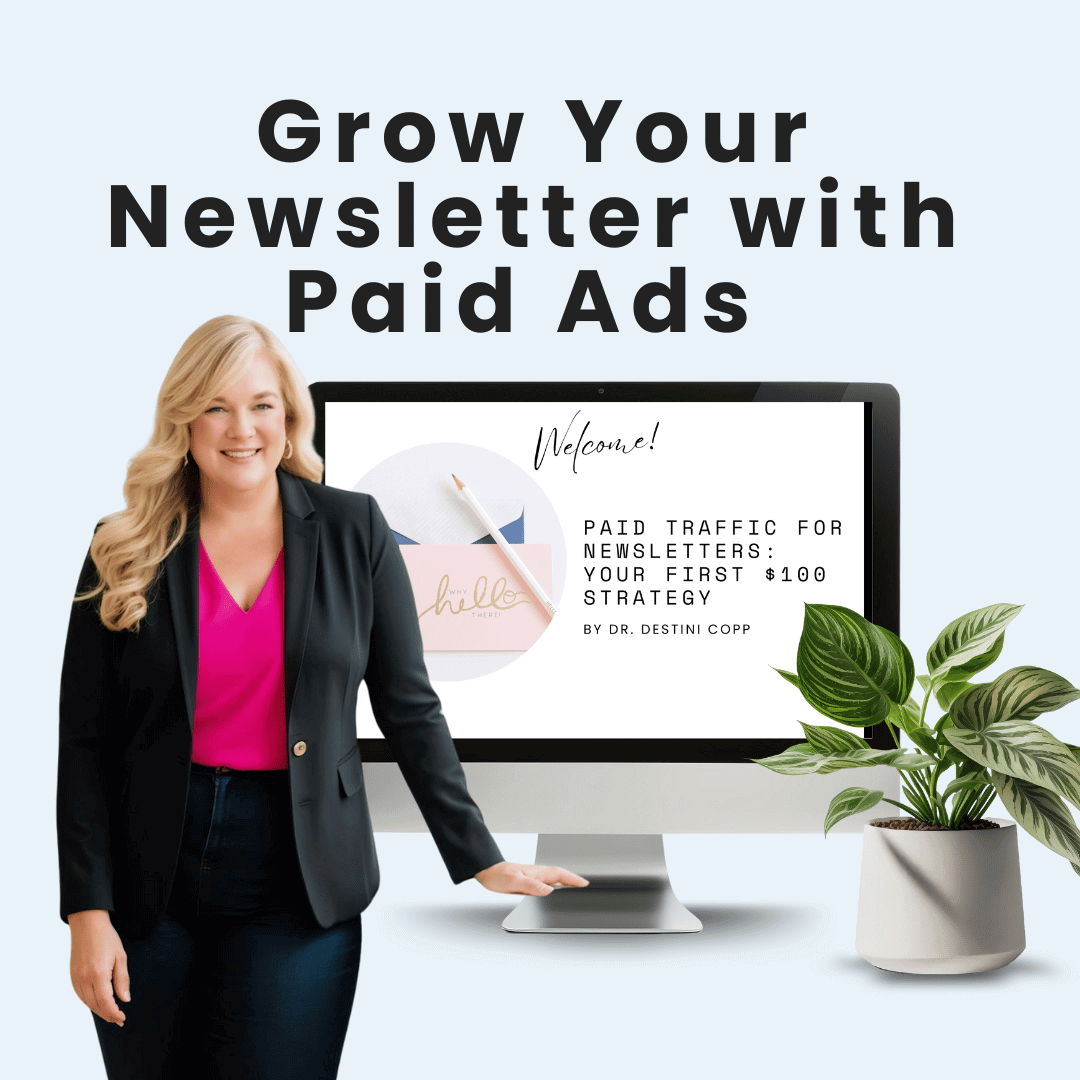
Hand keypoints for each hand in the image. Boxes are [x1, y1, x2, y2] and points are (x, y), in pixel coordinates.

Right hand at [69, 909, 129, 1025]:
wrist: (87, 925)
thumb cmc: (106, 938)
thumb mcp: (120, 957)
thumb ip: (122, 980)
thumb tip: (124, 999)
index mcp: (98, 974)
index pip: (106, 1002)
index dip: (114, 1013)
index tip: (122, 1018)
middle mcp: (84, 979)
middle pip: (95, 1005)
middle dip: (107, 1015)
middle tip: (118, 1020)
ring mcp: (76, 978)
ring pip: (87, 1002)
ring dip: (98, 1010)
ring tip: (110, 1014)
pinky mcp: (72, 976)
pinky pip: (80, 995)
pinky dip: (89, 1002)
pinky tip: (97, 1003)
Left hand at [474, 862, 588, 895]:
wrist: (486, 871)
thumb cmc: (498, 875)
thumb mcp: (514, 882)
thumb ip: (531, 885)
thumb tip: (549, 890)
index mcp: (537, 872)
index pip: (560, 874)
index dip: (573, 879)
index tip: (585, 884)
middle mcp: (538, 874)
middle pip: (561, 877)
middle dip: (574, 881)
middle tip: (585, 888)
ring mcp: (534, 877)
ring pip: (555, 881)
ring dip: (566, 884)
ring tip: (576, 891)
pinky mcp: (530, 882)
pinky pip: (547, 885)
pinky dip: (555, 888)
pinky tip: (556, 893)